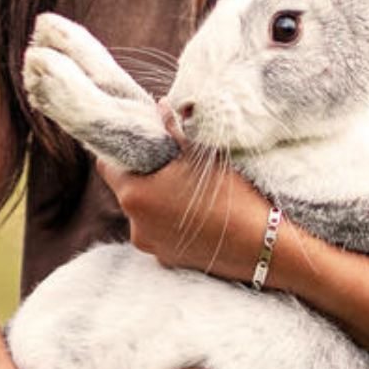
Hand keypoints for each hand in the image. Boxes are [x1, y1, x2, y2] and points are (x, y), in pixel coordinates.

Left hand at [98, 111, 275, 281]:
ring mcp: (151, 247)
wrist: (262, 245)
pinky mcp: (169, 261)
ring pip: (145, 214)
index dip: (121, 153)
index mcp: (134, 195)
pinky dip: (172, 223)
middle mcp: (135, 226)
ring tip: (188, 192)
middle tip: (170, 164)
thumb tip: (161, 106)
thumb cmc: (230, 196)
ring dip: (159, 201)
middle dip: (145, 176)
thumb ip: (173, 130)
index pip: (107, 167)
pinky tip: (197, 216)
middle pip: (127, 191)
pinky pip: (161, 234)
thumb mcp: (200, 156)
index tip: (139, 145)